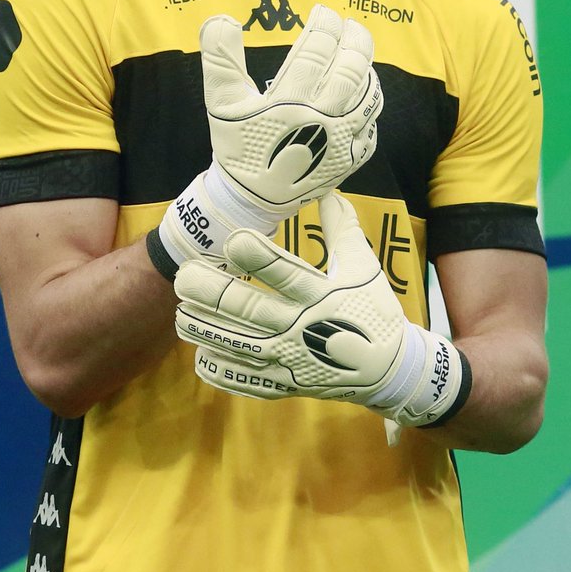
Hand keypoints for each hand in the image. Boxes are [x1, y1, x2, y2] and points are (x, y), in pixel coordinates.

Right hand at [152, 5, 380, 273]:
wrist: (250, 200)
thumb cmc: (238, 147)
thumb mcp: (221, 103)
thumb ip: (220, 59)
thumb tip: (222, 18)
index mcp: (289, 103)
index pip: (316, 51)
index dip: (324, 25)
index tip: (323, 13)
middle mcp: (321, 120)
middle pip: (350, 69)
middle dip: (354, 39)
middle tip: (350, 25)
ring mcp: (341, 142)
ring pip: (368, 96)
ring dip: (366, 68)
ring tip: (359, 51)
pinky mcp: (351, 159)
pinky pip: (372, 126)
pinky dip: (370, 103)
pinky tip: (363, 90)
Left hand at [174, 194, 469, 428]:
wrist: (389, 370)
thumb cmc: (372, 308)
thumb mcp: (364, 265)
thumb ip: (342, 227)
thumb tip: (327, 188)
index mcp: (322, 294)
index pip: (287, 273)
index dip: (260, 257)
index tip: (232, 240)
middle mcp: (302, 327)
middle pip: (251, 311)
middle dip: (214, 294)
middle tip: (184, 276)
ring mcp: (292, 359)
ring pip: (241, 347)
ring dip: (209, 331)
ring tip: (180, 316)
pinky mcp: (287, 383)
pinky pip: (249, 381)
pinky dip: (224, 372)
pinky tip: (201, 358)